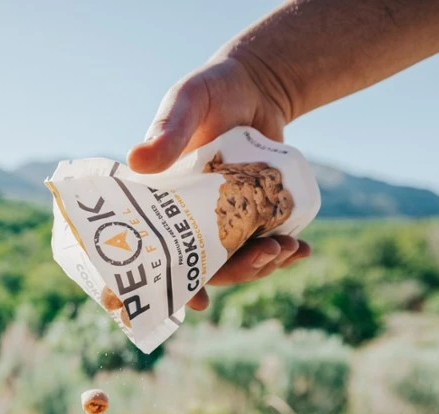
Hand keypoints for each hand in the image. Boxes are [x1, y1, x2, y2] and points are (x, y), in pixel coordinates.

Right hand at [127, 55, 310, 308]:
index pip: (151, 251)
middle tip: (265, 257)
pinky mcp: (248, 216)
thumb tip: (136, 162)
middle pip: (200, 267)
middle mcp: (184, 218)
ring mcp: (218, 220)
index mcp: (156, 202)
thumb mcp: (187, 104)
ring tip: (289, 249)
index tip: (194, 302)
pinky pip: (258, 247)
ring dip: (261, 266)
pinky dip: (281, 253)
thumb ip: (167, 132)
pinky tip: (302, 248)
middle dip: (235, 273)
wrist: (257, 85)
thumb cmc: (211, 90)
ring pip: (233, 263)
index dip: (167, 283)